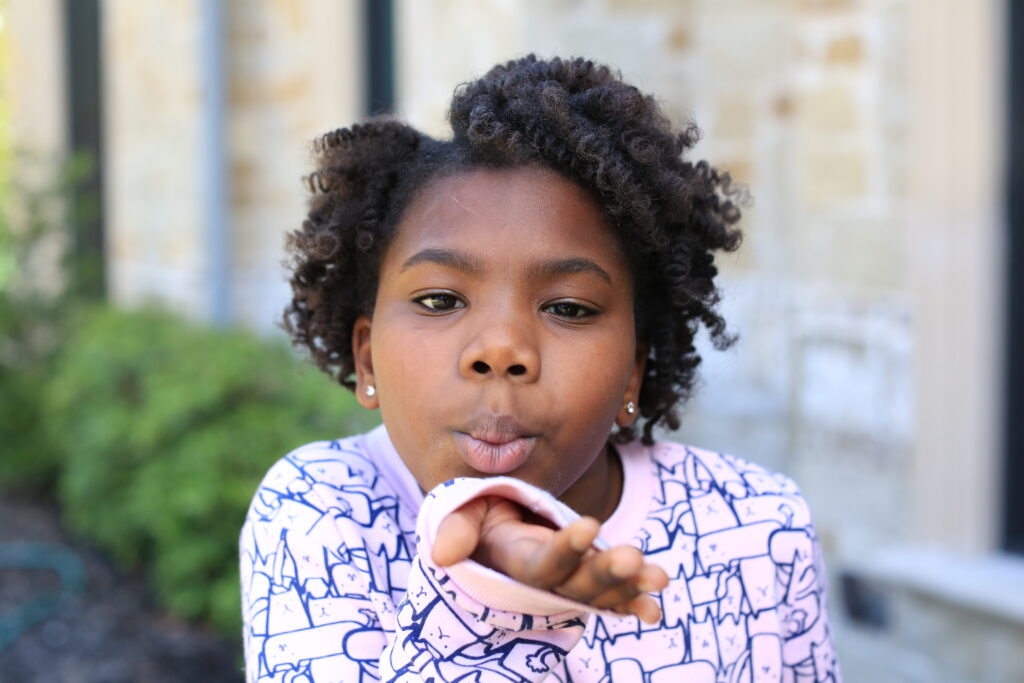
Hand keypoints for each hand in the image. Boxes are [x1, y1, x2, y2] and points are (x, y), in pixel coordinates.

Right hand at [431, 495, 668, 623]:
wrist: (493, 532)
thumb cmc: (478, 518)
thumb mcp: (463, 515)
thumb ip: (457, 530)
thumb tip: (443, 554)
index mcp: (514, 566)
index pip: (542, 564)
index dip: (566, 549)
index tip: (589, 525)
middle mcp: (545, 583)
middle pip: (577, 584)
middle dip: (605, 573)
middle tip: (632, 557)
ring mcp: (569, 584)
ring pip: (600, 592)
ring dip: (629, 586)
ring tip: (660, 577)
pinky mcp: (587, 581)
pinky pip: (611, 597)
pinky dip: (632, 602)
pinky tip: (654, 607)